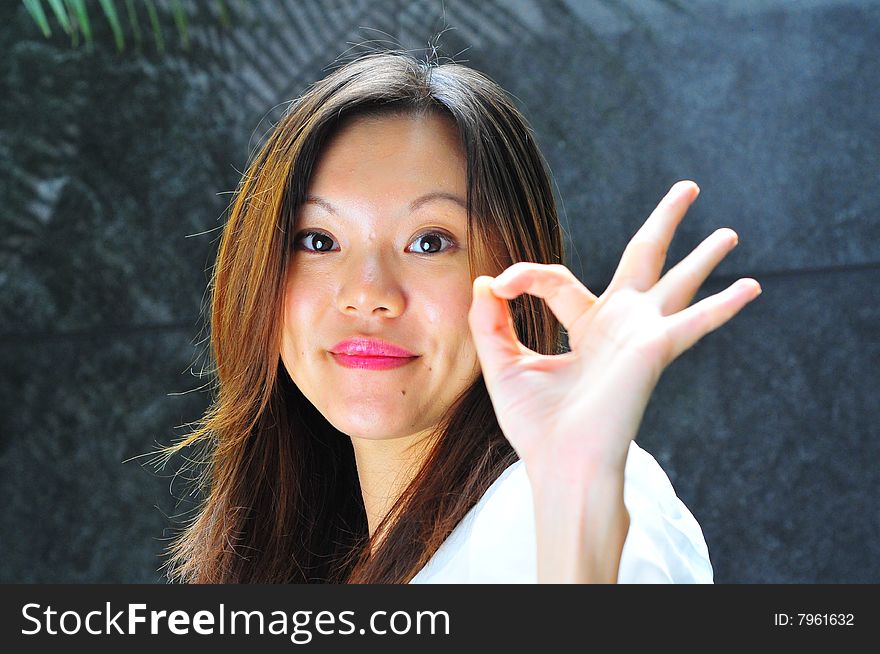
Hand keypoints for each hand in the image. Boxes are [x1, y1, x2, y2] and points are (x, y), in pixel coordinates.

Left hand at [468, 181, 761, 477]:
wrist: (559, 463)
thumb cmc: (535, 424)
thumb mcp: (503, 365)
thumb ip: (490, 322)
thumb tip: (484, 280)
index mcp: (586, 327)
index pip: (558, 279)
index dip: (525, 275)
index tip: (500, 285)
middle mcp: (620, 325)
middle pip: (644, 258)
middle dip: (665, 223)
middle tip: (687, 188)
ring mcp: (641, 336)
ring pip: (678, 283)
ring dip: (704, 257)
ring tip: (730, 231)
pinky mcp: (654, 350)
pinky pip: (694, 322)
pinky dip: (722, 306)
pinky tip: (750, 287)